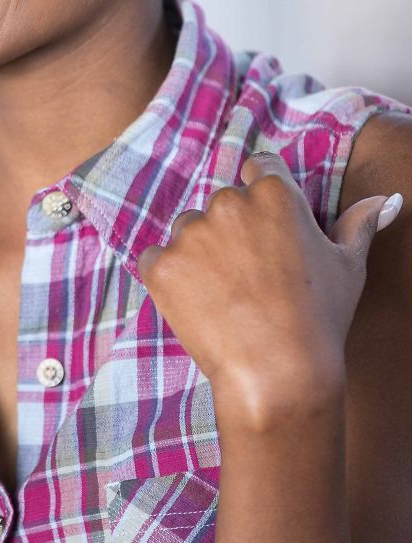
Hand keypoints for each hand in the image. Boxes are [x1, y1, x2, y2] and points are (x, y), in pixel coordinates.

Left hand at [136, 151, 403, 423]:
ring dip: (199, 253)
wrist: (278, 374)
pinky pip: (157, 260)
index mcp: (274, 193)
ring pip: (189, 231)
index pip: (258, 168)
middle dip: (233, 232)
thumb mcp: (348, 267)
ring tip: (227, 297)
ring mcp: (189, 233)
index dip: (263, 199)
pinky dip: (170, 278)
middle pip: (223, 204)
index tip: (267, 230)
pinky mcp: (161, 264)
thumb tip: (385, 199)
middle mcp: (227, 203)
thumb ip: (359, 224)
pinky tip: (198, 305)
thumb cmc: (320, 320)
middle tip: (253, 278)